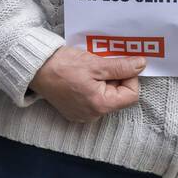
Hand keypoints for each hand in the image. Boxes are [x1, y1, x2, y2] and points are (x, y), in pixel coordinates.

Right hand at [28, 46, 144, 122]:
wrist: (35, 69)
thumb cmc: (63, 65)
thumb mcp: (96, 63)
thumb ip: (121, 67)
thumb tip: (141, 65)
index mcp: (100, 105)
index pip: (131, 95)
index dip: (129, 77)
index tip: (119, 64)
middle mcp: (93, 115)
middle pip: (118, 96)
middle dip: (115, 77)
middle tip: (103, 63)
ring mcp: (82, 114)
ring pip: (106, 97)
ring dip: (104, 80)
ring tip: (91, 68)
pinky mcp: (74, 110)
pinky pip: (93, 99)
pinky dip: (93, 86)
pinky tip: (82, 75)